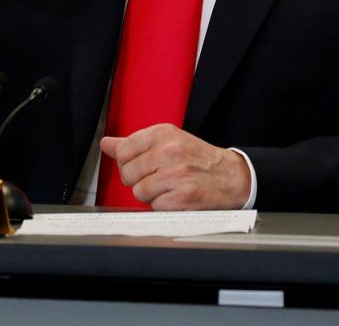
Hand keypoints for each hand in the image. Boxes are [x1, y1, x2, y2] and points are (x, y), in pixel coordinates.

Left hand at [99, 124, 250, 209]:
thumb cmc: (197, 159)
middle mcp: (169, 151)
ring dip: (151, 195)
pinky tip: (177, 197)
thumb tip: (106, 144)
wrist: (232, 177)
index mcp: (163, 133)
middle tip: (157, 178)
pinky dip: (163, 206)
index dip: (127, 163)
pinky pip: (155, 206)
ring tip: (168, 187)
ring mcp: (176, 174)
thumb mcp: (167, 141)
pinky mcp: (183, 197)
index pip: (123, 150)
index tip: (140, 165)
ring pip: (139, 192)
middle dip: (138, 180)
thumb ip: (133, 144)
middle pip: (128, 173)